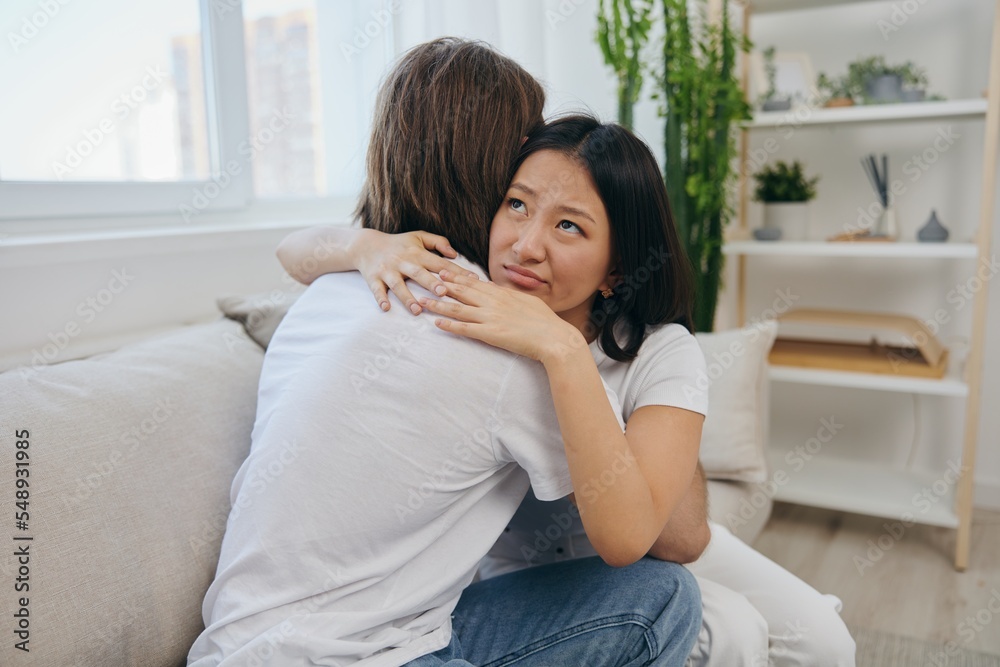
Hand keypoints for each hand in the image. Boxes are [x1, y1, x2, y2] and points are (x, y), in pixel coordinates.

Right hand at [347, 230, 478, 313]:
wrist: (366, 245)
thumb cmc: (398, 243)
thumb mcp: (418, 237)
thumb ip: (438, 242)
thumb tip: (455, 254)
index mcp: (417, 253)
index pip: (440, 263)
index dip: (456, 272)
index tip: (472, 281)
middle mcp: (403, 262)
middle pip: (419, 273)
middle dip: (431, 283)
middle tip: (443, 293)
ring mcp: (387, 271)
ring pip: (398, 285)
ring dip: (407, 298)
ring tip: (417, 310)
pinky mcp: (374, 278)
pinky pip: (377, 290)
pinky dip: (381, 298)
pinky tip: (386, 308)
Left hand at [419, 271, 585, 362]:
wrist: (553, 338)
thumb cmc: (545, 321)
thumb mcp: (528, 301)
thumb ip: (511, 296)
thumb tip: (501, 291)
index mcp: (503, 294)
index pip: (475, 283)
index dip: (458, 277)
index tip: (445, 270)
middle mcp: (494, 303)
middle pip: (463, 292)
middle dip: (444, 285)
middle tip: (427, 278)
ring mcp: (490, 318)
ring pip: (458, 309)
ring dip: (439, 305)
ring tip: (423, 301)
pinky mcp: (490, 334)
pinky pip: (465, 329)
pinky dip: (449, 326)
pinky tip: (436, 324)